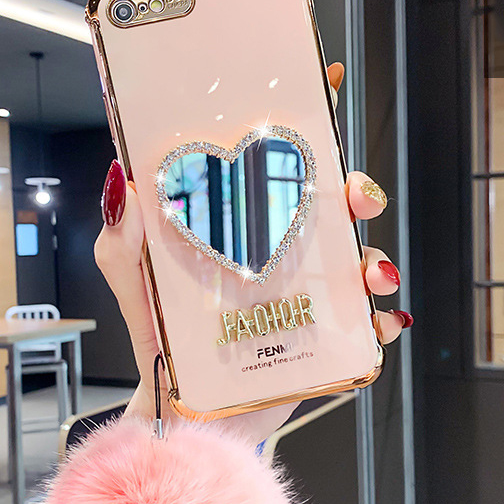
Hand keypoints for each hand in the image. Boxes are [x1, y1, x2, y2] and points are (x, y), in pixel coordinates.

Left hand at [94, 62, 410, 442]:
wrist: (183, 414)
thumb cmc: (160, 344)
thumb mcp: (134, 285)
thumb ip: (122, 242)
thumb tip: (123, 181)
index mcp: (242, 234)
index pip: (275, 172)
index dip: (302, 131)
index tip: (322, 89)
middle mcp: (280, 259)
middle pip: (330, 211)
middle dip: (354, 192)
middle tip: (356, 195)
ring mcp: (306, 301)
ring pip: (357, 264)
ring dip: (376, 259)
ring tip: (370, 272)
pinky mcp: (322, 345)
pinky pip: (365, 329)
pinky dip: (381, 322)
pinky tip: (381, 320)